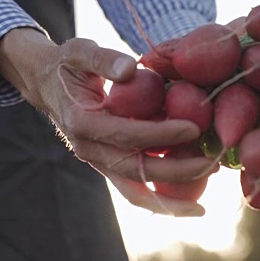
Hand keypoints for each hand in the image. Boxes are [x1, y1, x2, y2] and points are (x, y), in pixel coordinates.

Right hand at [0, 28, 214, 216]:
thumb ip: (103, 59)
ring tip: (201, 208)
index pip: (126, 134)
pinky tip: (186, 205)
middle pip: (134, 169)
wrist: (48, 84)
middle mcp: (88, 148)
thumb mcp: (80, 52)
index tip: (194, 128)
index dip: (161, 134)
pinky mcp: (107, 165)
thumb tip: (132, 68)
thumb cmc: (68, 65)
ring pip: (132, 191)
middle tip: (212, 164)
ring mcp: (97, 161)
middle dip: (175, 171)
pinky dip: (157, 200)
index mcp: (81, 122)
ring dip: (167, 202)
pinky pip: (132, 189)